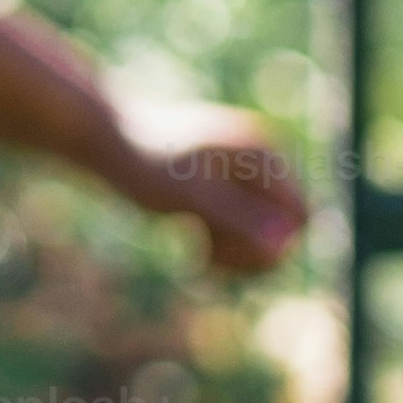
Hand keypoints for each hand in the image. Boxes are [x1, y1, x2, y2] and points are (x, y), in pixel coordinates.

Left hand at [105, 100, 308, 274]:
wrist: (105, 139)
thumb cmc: (143, 164)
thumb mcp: (188, 197)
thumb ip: (235, 219)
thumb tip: (280, 245)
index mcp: (260, 157)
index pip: (297, 218)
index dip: (272, 248)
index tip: (226, 257)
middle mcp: (258, 164)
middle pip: (284, 230)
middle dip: (253, 254)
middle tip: (208, 262)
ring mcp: (241, 177)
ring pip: (261, 235)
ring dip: (236, 255)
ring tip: (199, 260)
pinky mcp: (222, 190)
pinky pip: (240, 232)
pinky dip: (222, 248)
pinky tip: (195, 255)